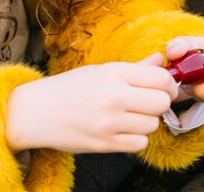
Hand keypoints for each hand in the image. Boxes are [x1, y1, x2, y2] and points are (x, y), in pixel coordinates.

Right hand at [5, 54, 177, 153]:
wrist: (34, 112)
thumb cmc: (71, 88)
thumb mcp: (102, 70)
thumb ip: (136, 68)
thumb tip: (162, 60)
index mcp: (115, 73)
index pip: (162, 78)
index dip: (169, 84)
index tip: (164, 88)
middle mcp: (114, 96)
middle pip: (162, 103)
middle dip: (160, 103)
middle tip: (148, 103)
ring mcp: (109, 122)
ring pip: (153, 124)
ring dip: (147, 122)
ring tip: (130, 116)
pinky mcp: (104, 144)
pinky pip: (140, 144)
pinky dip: (136, 139)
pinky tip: (123, 130)